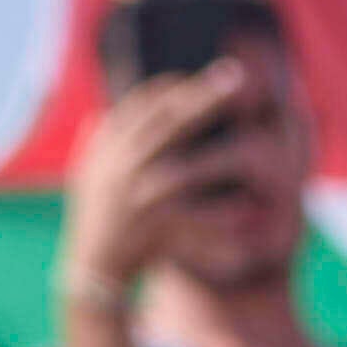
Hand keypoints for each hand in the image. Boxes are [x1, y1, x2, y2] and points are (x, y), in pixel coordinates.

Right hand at [63, 57, 276, 315]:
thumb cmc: (97, 215)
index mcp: (108, 147)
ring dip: (222, 151)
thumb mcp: (90, 171)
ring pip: (186, 169)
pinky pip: (196, 221)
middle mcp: (121, 168)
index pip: (144, 103)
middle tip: (239, 76)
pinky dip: (221, 214)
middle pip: (170, 123)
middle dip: (206, 97)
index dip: (176, 86)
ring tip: (256, 139)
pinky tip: (249, 204)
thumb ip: (99, 138)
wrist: (91, 269)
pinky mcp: (153, 231)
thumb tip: (106, 109)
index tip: (204, 76)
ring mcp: (137, 199)